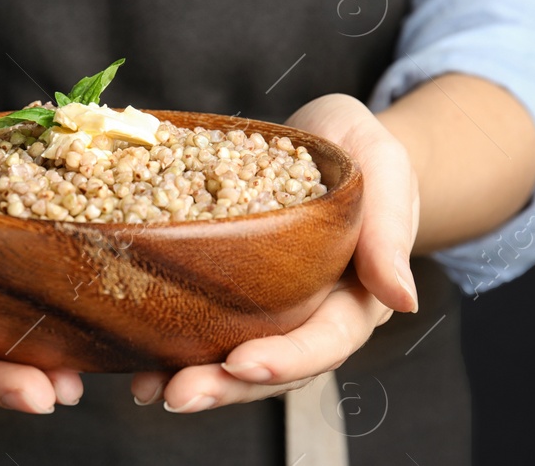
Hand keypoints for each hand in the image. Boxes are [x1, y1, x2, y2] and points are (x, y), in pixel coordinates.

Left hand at [131, 93, 420, 411]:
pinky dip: (168, 345)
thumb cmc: (362, 152)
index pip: (327, 341)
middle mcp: (311, 316)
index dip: (287, 357)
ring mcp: (270, 311)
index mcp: (356, 297)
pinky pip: (202, 327)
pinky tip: (132, 356)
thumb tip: (402, 300)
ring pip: (233, 360)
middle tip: (178, 394)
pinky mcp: (232, 294)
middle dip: (226, 386)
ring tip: (146, 389)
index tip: (243, 363)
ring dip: (191, 378)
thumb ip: (391, 229)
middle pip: (274, 368)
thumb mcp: (385, 169)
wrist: (326, 141)